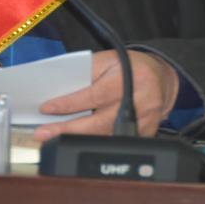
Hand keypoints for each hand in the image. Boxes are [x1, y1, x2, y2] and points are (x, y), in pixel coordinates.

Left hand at [35, 49, 179, 139]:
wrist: (161, 77)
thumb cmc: (130, 67)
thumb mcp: (109, 59)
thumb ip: (87, 73)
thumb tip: (59, 89)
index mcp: (129, 79)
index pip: (94, 95)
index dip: (69, 103)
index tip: (46, 108)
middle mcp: (139, 102)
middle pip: (99, 122)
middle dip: (67, 129)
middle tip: (43, 134)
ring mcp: (144, 122)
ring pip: (105, 137)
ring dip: (76, 140)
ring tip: (52, 140)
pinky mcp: (145, 134)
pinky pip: (115, 143)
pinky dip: (92, 144)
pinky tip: (74, 143)